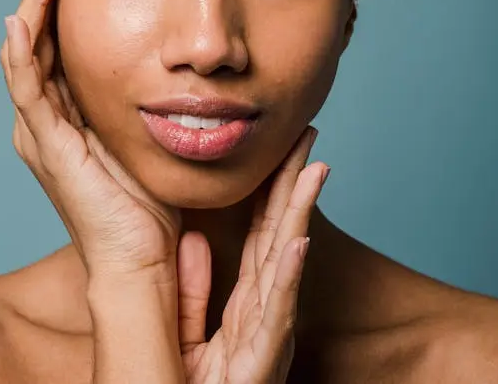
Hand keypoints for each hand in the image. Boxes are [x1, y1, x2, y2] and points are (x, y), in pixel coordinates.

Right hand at [0, 0, 181, 279]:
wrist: (142, 260)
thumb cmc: (151, 202)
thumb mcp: (150, 131)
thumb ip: (155, 94)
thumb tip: (192, 52)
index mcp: (68, 110)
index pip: (57, 35)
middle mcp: (46, 115)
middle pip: (35, 32)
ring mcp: (42, 129)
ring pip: (25, 50)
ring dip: (33, 1)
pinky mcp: (46, 145)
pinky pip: (27, 88)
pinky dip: (22, 50)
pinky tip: (25, 15)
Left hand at [178, 128, 326, 382]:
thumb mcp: (186, 328)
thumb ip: (194, 286)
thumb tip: (197, 240)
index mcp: (245, 302)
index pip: (262, 234)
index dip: (275, 190)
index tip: (283, 148)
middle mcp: (262, 312)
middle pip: (279, 237)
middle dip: (294, 186)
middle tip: (307, 136)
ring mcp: (266, 334)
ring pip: (283, 265)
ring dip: (299, 216)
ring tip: (312, 170)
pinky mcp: (259, 362)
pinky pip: (273, 314)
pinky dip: (287, 278)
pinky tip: (296, 243)